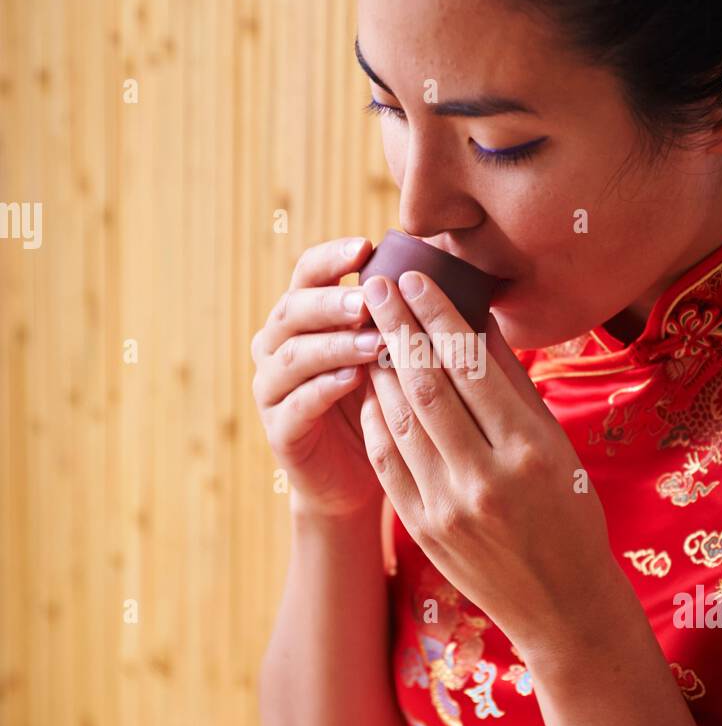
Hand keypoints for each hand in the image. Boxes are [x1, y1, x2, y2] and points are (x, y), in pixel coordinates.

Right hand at [250, 237, 388, 518]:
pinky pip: (297, 403)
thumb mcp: (391, 352)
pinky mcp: (280, 429)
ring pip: (293, 355)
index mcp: (303, 316)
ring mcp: (273, 388)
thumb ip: (398, 314)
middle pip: (293, 309)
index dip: (332, 258)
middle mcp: (277, 345)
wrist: (359, 477)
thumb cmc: (383, 402)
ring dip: (334, 344)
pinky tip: (354, 379)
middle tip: (369, 300)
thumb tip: (444, 267)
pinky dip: (324, 388)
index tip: (366, 247)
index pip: (307, 272)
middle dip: (332, 301)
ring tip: (374, 341)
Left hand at [357, 269, 624, 657]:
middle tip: (376, 286)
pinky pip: (388, 461)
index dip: (437, 315)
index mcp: (529, 449)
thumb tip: (477, 320)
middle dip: (398, 328)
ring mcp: (448, 506)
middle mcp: (485, 476)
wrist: (561, 603)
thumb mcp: (557, 445)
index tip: (415, 279)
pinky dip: (375, 419)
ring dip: (380, 367)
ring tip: (368, 329)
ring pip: (401, 419)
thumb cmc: (569, 513)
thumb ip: (515, 385)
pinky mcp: (422, 529)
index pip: (471, 365)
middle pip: (428, 384)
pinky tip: (370, 387)